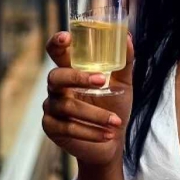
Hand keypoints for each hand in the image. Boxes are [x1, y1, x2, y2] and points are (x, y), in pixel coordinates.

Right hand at [42, 31, 134, 168]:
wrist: (112, 141)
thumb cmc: (113, 106)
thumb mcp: (122, 84)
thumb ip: (124, 63)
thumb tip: (128, 38)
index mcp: (70, 71)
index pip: (56, 52)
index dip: (56, 43)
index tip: (66, 37)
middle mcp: (56, 87)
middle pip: (56, 77)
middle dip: (77, 77)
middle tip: (101, 81)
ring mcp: (51, 107)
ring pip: (68, 107)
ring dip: (95, 114)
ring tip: (116, 122)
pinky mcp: (51, 127)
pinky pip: (69, 128)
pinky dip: (91, 131)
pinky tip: (108, 134)